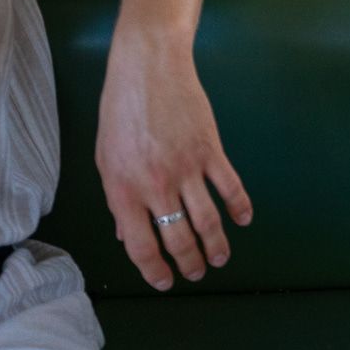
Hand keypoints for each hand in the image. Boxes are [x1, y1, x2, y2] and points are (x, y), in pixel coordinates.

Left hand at [97, 29, 252, 292]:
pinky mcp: (210, 150)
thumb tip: (128, 235)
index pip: (142, 247)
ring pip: (207, 221)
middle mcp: (156, 187)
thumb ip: (118, 199)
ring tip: (220, 258)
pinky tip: (242, 220)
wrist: (148, 68)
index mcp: (124, 191)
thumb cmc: (121, 111)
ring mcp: (187, 169)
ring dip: (216, 246)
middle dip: (190, 263)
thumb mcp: (106, 159)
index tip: (166, 281)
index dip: (155, 271)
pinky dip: (239, 207)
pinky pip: (230, 187)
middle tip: (197, 272)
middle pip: (179, 239)